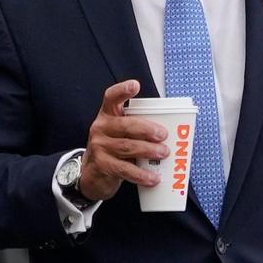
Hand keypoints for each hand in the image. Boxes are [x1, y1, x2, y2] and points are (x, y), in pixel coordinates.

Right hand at [78, 80, 168, 201]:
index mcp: (107, 115)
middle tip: (163, 135)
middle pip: (125, 125)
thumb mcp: (119, 133)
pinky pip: (125, 169)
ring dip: (148, 150)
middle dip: (147, 129)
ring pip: (127, 147)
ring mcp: (99, 147)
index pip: (111, 97)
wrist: (92, 174)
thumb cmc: (113, 147)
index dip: (122, 90)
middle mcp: (101, 127)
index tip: (135, 85)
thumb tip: (170, 131)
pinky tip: (153, 177)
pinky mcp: (102, 165)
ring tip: (164, 153)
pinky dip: (141, 174)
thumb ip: (137, 127)